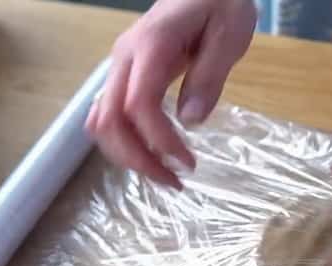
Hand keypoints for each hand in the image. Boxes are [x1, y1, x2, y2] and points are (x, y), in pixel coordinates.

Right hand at [85, 0, 256, 188]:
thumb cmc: (221, 3)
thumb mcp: (228, 36)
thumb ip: (209, 77)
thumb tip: (190, 122)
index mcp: (150, 47)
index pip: (139, 106)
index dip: (159, 141)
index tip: (188, 163)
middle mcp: (124, 58)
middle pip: (109, 120)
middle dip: (138, 159)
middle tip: (175, 182)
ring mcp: (121, 66)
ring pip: (102, 121)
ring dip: (128, 155)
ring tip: (165, 174)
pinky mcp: (126, 74)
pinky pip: (111, 113)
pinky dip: (127, 141)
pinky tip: (154, 153)